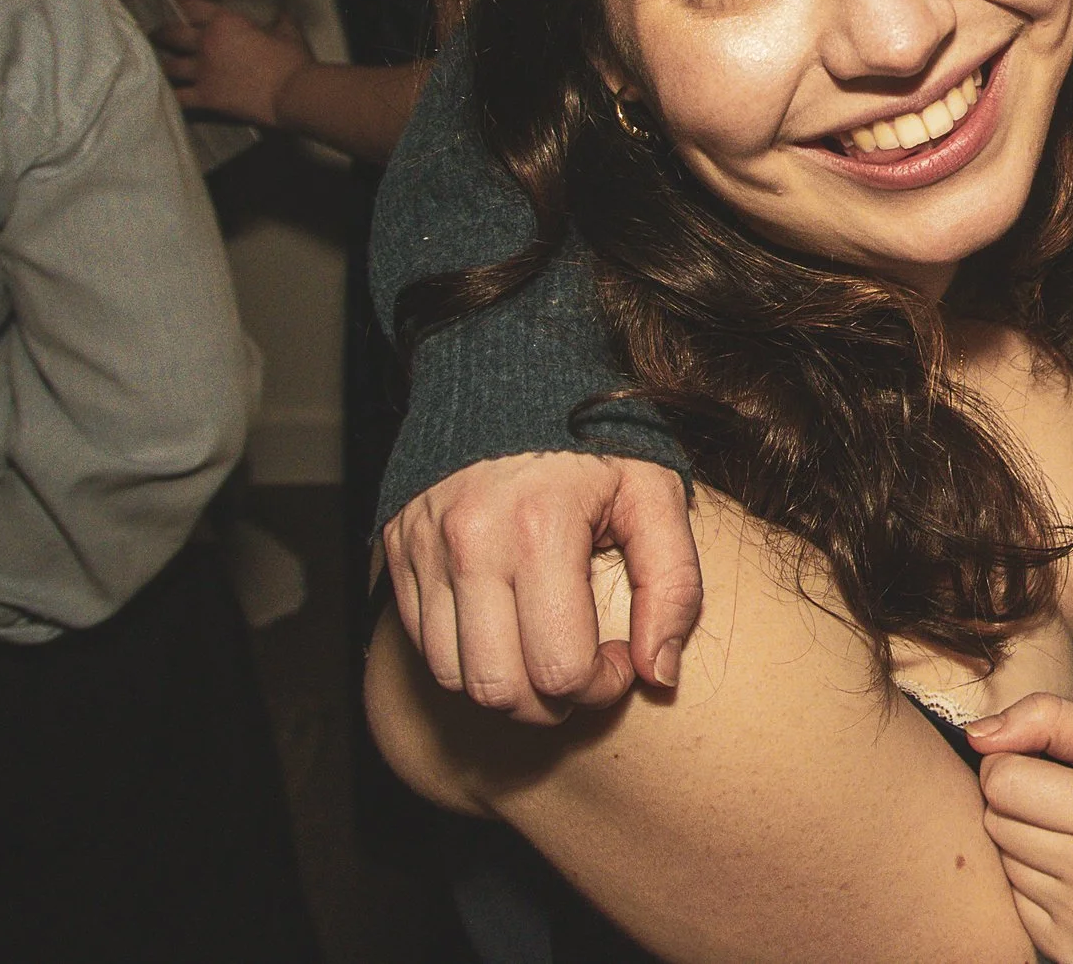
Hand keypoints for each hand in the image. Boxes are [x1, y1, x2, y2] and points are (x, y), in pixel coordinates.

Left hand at [157, 0, 310, 127]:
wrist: (293, 92)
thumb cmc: (292, 59)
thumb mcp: (287, 32)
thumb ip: (278, 22)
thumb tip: (280, 16)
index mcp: (224, 22)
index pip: (190, 6)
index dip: (177, 4)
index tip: (174, 6)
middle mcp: (205, 43)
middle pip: (171, 34)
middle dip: (162, 33)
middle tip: (158, 35)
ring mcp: (202, 71)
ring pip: (169, 66)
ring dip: (164, 65)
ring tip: (161, 66)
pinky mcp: (205, 96)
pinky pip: (178, 97)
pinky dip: (171, 96)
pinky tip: (166, 95)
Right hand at [380, 452, 700, 724]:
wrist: (513, 370)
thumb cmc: (596, 439)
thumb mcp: (657, 493)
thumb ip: (673, 586)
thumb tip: (660, 675)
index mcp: (540, 529)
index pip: (558, 669)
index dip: (599, 687)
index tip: (622, 659)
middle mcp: (470, 544)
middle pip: (498, 688)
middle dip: (551, 702)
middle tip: (585, 670)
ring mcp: (424, 549)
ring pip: (453, 677)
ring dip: (505, 686)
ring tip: (547, 650)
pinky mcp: (399, 552)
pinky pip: (422, 643)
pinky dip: (466, 656)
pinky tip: (509, 628)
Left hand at [967, 694, 1072, 962]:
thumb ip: (1047, 716)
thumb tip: (978, 734)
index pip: (1003, 778)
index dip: (1013, 764)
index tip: (1043, 772)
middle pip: (994, 819)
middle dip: (1013, 806)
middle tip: (1053, 808)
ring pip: (996, 860)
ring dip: (1016, 844)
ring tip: (1060, 840)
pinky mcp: (1063, 945)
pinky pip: (1006, 901)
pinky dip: (1023, 883)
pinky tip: (1057, 875)